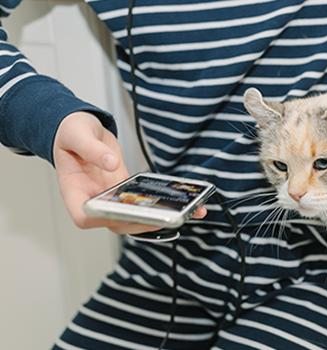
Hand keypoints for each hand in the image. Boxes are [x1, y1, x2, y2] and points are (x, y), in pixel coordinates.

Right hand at [52, 112, 206, 233]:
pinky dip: (164, 204)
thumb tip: (111, 162)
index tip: (121, 213)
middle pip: (116, 222)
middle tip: (166, 217)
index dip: (101, 220)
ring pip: (134, 217)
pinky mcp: (126, 191)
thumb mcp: (78, 135)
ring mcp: (111, 197)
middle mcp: (93, 199)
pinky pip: (144, 202)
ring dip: (161, 218)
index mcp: (74, 190)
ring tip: (190, 211)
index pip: (84, 217)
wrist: (80, 129)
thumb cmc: (71, 134)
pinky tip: (187, 201)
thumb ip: (92, 149)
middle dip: (143, 223)